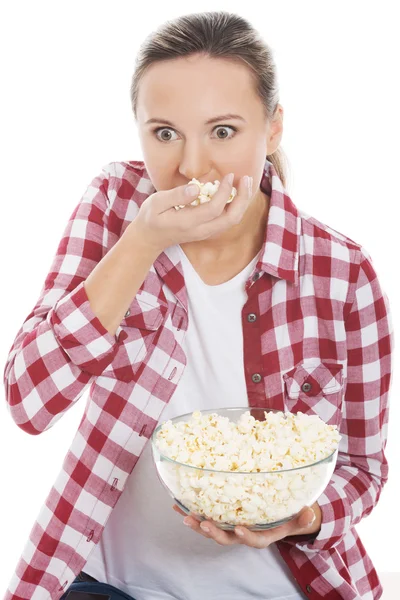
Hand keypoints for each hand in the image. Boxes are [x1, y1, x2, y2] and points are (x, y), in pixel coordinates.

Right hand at [128, 173, 253, 253]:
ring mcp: (206, 233)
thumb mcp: (156, 202)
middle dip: (243, 198)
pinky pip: (228, 220)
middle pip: (231, 218)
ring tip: (245, 183)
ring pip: (232, 221)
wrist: (150, 239)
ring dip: (242, 202)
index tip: (229, 175)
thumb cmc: (151, 217)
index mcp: (188, 222)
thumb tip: (196, 188)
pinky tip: (237, 192)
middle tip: (247, 178)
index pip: (214, 208)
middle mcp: (201, 230)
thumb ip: (176, 195)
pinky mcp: (208, 231)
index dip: (225, 191)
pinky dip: (237, 206)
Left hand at [172, 502, 320, 547]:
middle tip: (202, 524)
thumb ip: (301, 519)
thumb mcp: (296, 519)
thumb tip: (309, 513)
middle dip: (214, 532)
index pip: (252, 540)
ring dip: (198, 523)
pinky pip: (204, 517)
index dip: (245, 536)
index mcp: (260, 536)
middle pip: (226, 538)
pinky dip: (191, 512)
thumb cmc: (286, 517)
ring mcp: (230, 527)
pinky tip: (178, 505)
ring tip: (185, 516)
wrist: (276, 518)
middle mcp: (242, 534)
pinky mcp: (220, 519)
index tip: (238, 529)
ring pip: (212, 529)